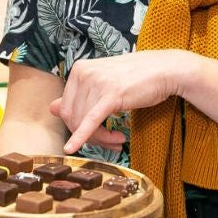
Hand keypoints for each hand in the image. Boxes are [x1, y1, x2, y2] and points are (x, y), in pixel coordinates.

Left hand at [52, 50, 189, 152]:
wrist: (165, 69)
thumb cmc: (137, 77)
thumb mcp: (104, 83)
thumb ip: (78, 95)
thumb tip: (52, 108)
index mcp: (79, 69)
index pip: (67, 107)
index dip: (78, 127)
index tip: (97, 135)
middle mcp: (83, 73)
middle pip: (73, 117)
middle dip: (90, 136)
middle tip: (110, 143)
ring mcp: (96, 82)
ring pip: (84, 123)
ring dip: (101, 138)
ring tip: (118, 140)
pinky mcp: (111, 94)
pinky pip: (91, 121)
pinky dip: (81, 137)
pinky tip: (73, 149)